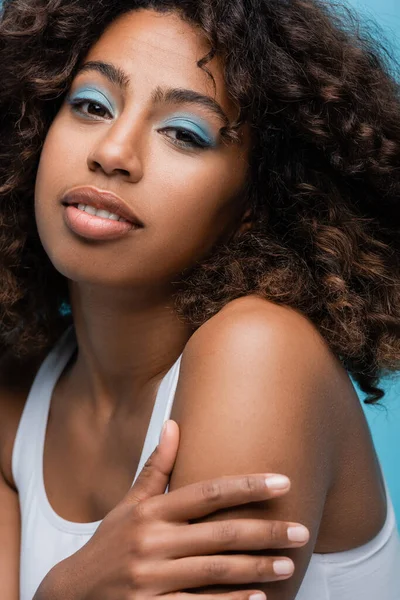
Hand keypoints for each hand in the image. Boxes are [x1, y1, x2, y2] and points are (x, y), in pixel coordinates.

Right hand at [35, 420, 308, 599]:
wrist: (72, 595)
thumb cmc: (109, 545)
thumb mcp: (129, 505)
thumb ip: (155, 468)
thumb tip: (173, 424)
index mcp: (151, 512)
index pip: (207, 492)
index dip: (247, 486)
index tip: (282, 482)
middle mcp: (152, 542)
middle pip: (220, 534)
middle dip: (265, 532)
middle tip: (301, 531)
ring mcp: (151, 579)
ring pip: (215, 571)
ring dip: (255, 568)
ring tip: (287, 564)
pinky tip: (257, 597)